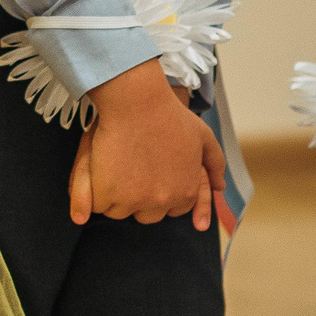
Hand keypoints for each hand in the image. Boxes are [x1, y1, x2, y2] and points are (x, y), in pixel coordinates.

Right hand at [69, 61, 219, 227]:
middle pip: (145, 214)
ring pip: (119, 211)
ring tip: (111, 167)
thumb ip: (214, 163)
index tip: (147, 173)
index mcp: (186, 193)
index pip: (171, 209)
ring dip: (113, 197)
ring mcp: (136, 201)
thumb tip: (220, 187)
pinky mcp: (109, 195)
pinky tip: (98, 171)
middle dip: (137, 198)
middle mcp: (164, 202)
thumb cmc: (168, 114)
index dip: (157, 191)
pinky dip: (94, 193)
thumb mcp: (202, 136)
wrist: (138, 101)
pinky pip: (98, 205)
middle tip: (127, 169)